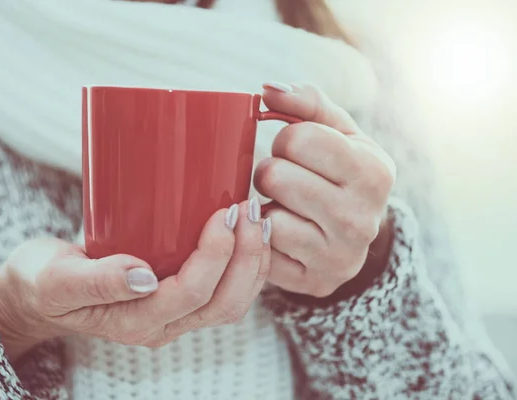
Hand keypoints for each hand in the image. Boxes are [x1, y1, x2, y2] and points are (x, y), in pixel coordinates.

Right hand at [0, 200, 270, 362]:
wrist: (39, 293)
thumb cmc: (43, 282)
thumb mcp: (56, 280)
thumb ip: (96, 280)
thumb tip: (142, 277)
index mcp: (135, 323)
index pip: (190, 295)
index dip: (215, 257)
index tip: (224, 213)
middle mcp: (163, 324)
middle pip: (223, 303)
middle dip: (246, 257)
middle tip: (250, 209)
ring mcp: (174, 314)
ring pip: (231, 301)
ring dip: (254, 262)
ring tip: (260, 217)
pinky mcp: (179, 298)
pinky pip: (225, 291)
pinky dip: (247, 263)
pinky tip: (250, 232)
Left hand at [253, 82, 394, 297]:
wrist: (355, 233)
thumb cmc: (340, 172)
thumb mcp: (338, 133)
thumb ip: (306, 102)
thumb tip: (268, 89)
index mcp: (374, 172)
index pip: (298, 138)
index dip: (286, 140)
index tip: (296, 151)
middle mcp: (362, 219)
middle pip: (275, 176)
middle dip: (270, 172)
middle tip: (284, 180)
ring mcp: (339, 257)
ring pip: (267, 218)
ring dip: (265, 207)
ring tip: (285, 206)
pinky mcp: (313, 282)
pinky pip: (262, 252)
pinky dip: (263, 238)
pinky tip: (281, 232)